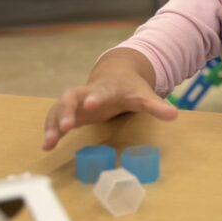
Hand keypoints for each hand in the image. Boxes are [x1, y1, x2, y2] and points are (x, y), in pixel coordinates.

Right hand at [43, 77, 176, 150]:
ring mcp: (76, 101)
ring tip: (50, 141)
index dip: (95, 97)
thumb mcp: (144, 96)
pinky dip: (51, 129)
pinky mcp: (71, 110)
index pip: (100, 91)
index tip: (90, 105)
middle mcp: (87, 92)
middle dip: (67, 110)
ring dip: (54, 123)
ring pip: (60, 108)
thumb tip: (174, 115)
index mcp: (107, 88)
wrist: (117, 75)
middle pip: (72, 97)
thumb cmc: (130, 88)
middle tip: (66, 126)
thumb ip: (156, 106)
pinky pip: (56, 118)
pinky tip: (47, 145)